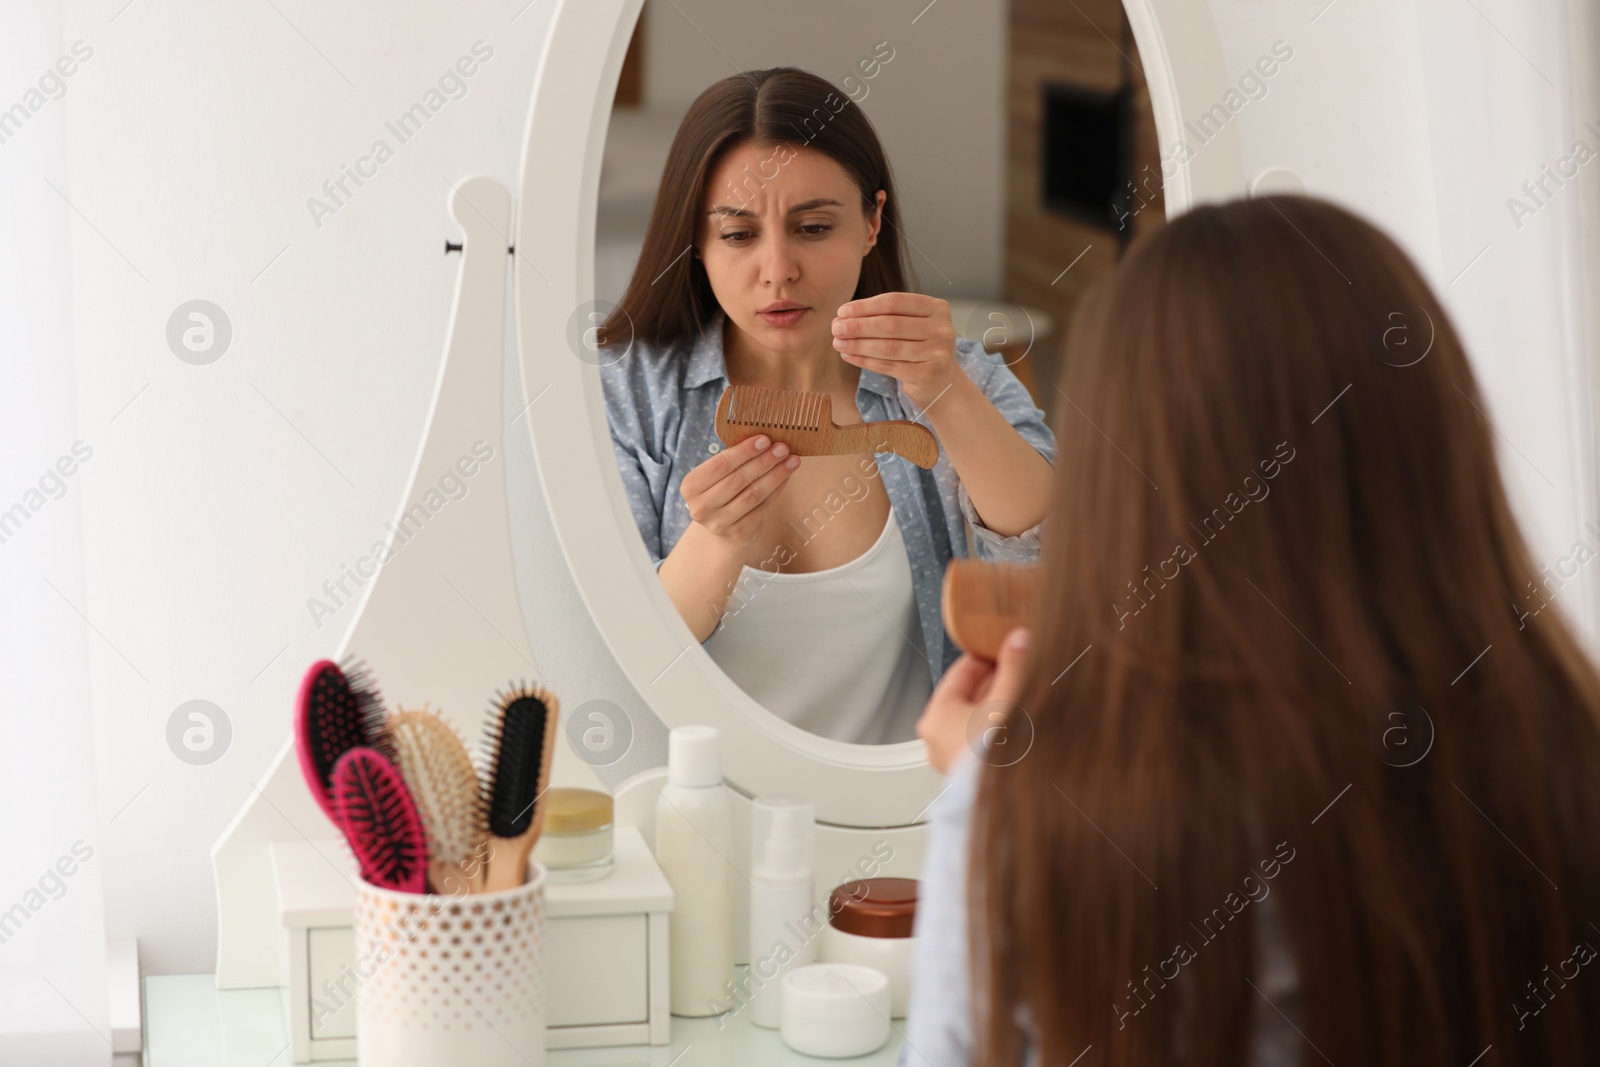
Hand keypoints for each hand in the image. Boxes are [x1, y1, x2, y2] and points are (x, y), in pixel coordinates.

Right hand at [679, 434, 799, 547]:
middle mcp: (701, 507)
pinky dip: (777, 489)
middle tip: (782, 448)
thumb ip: (733, 459)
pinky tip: (787, 476)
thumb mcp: (718, 476)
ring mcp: (719, 523)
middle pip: (738, 480)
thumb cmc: (722, 491)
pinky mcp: (739, 533)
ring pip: (753, 494)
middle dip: (763, 461)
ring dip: (775, 475)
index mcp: (690, 486)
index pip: (719, 465)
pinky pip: (763, 507)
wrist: (723, 528)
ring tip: (791, 460)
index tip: (764, 439)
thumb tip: (765, 439)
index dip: (743, 452)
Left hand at [832, 292, 962, 408]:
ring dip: (858, 344)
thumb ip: (884, 317)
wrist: (943, 383)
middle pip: (890, 324)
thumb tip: (843, 316)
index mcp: (936, 308)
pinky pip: (888, 366)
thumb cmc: (920, 349)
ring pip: (888, 347)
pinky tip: (849, 356)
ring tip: (838, 343)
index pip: (895, 302)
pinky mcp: (927, 374)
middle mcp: (941, 328)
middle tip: (836, 328)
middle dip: (858, 326)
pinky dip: (865, 361)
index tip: (842, 311)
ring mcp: (937, 352)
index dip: (865, 306)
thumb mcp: (910, 326)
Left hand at [917, 627, 1030, 774]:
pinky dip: (1000, 728)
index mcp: (936, 716)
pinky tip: (1022, 723)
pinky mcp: (969, 774)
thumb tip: (1018, 639)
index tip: (1005, 649)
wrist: (1007, 804)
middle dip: (998, 682)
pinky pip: (984, 740)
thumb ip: (1013, 666)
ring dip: (1002, 705)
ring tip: (1027, 694)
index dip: (987, 657)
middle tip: (1022, 669)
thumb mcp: (1008, 698)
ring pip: (979, 718)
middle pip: (970, 696)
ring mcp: (952, 759)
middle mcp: (938, 739)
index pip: (961, 672)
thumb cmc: (997, 756)